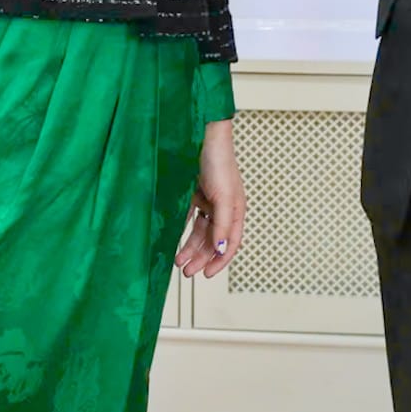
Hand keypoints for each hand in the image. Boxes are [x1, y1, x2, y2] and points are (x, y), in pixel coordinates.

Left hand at [175, 119, 245, 277]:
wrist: (204, 137)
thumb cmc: (220, 162)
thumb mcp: (224, 197)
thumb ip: (223, 224)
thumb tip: (220, 248)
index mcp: (236, 210)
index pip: (231, 243)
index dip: (220, 261)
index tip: (207, 274)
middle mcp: (224, 208)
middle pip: (213, 240)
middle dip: (200, 258)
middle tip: (187, 272)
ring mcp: (210, 201)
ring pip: (200, 232)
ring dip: (190, 248)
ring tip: (178, 261)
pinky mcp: (196, 194)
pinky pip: (190, 219)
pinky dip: (183, 231)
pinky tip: (175, 240)